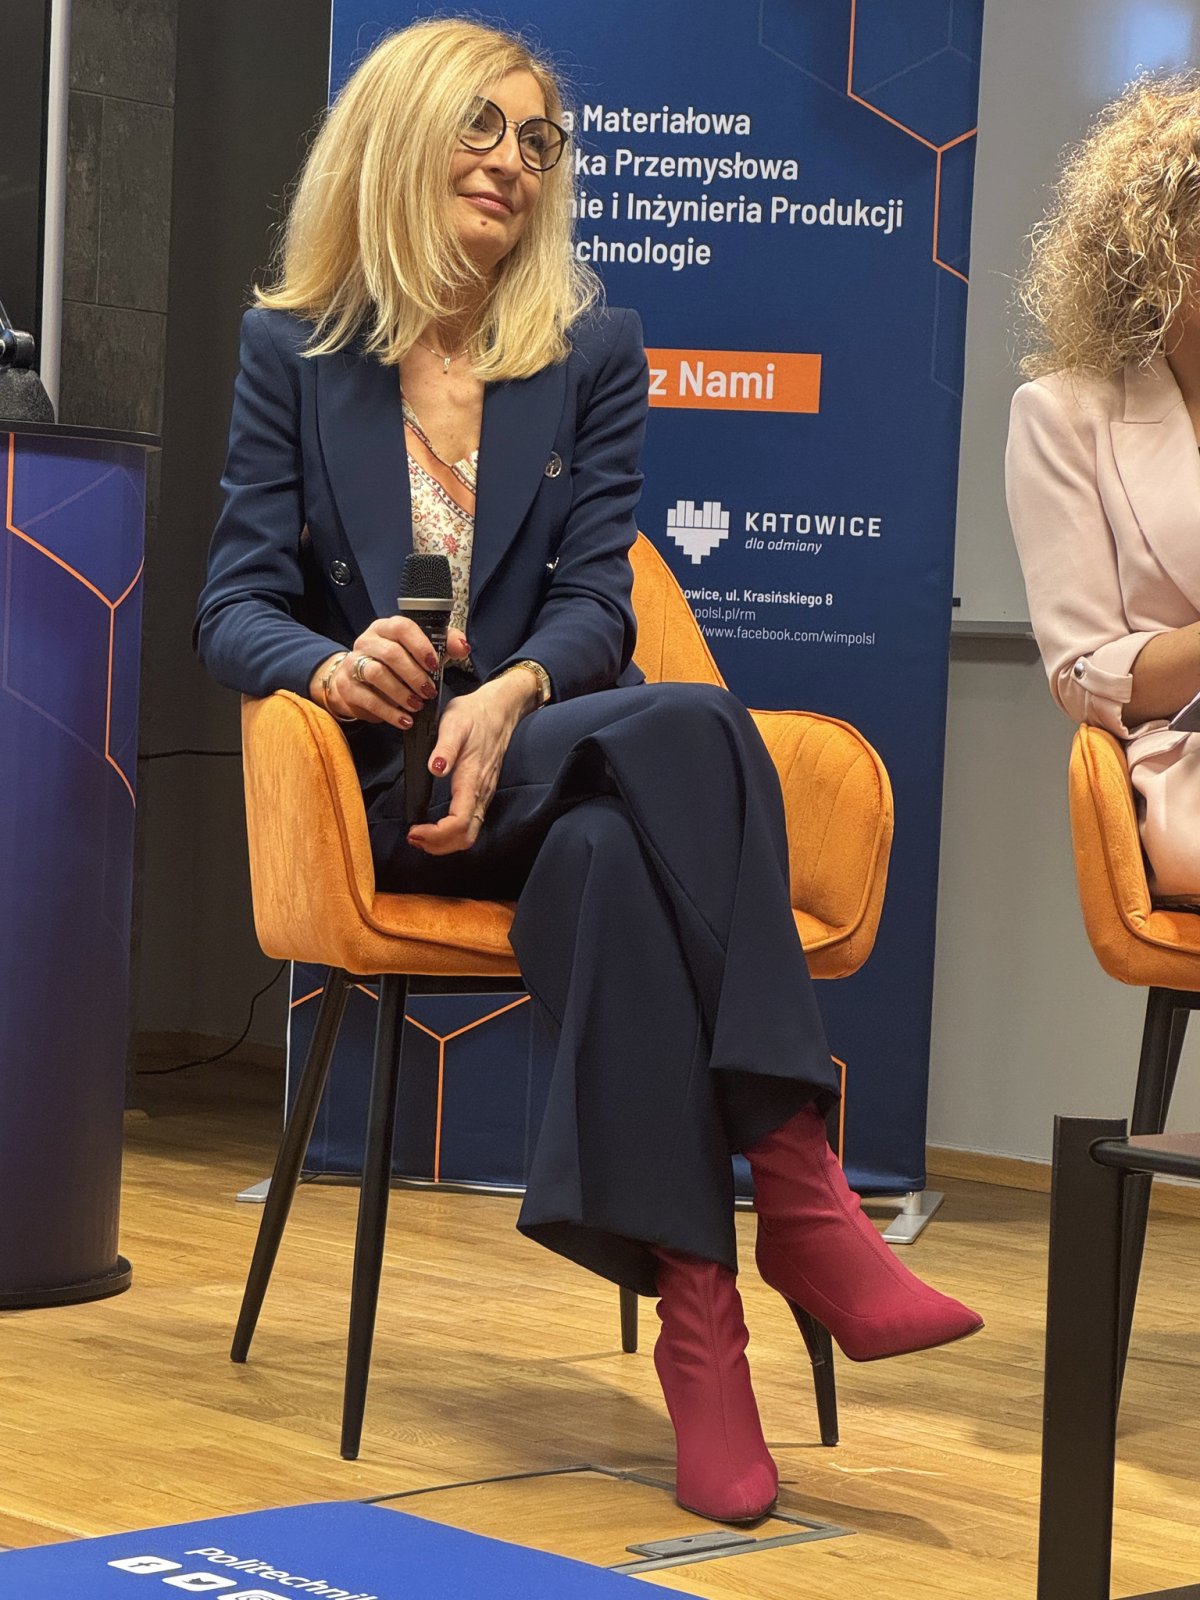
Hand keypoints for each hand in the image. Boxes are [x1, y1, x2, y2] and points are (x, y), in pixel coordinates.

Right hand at [310, 622, 469, 727]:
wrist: (359, 683)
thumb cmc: (396, 665)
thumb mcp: (421, 653)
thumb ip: (444, 646)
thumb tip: (463, 647)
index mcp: (386, 628)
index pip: (402, 627)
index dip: (420, 646)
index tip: (434, 664)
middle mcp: (367, 641)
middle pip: (390, 653)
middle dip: (414, 675)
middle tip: (429, 692)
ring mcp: (353, 663)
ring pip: (376, 674)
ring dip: (401, 693)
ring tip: (417, 706)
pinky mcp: (346, 686)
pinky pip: (367, 699)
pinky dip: (389, 712)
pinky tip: (404, 720)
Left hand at [406, 671, 538, 854]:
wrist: (499, 709)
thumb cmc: (474, 714)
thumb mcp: (454, 723)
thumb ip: (445, 747)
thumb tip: (436, 768)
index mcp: (473, 778)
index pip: (459, 823)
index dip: (436, 834)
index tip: (414, 829)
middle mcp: (481, 792)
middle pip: (466, 838)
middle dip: (439, 845)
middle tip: (414, 837)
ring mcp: (484, 795)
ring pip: (469, 835)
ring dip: (443, 843)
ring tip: (419, 836)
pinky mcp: (482, 794)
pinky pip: (470, 825)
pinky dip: (450, 834)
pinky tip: (434, 827)